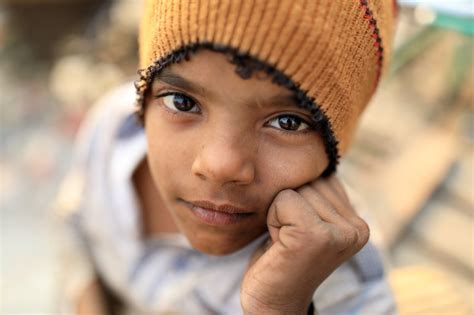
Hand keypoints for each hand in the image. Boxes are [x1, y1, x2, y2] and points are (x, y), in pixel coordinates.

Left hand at [240, 175, 369, 313]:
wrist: (271, 302)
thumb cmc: (282, 257)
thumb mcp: (307, 220)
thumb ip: (317, 194)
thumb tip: (313, 152)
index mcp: (358, 222)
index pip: (321, 177)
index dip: (298, 200)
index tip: (297, 232)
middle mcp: (357, 228)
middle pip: (308, 180)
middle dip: (288, 205)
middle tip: (289, 238)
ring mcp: (340, 232)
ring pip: (295, 188)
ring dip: (279, 213)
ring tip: (286, 241)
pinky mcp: (317, 236)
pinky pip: (284, 199)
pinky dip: (273, 218)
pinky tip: (280, 243)